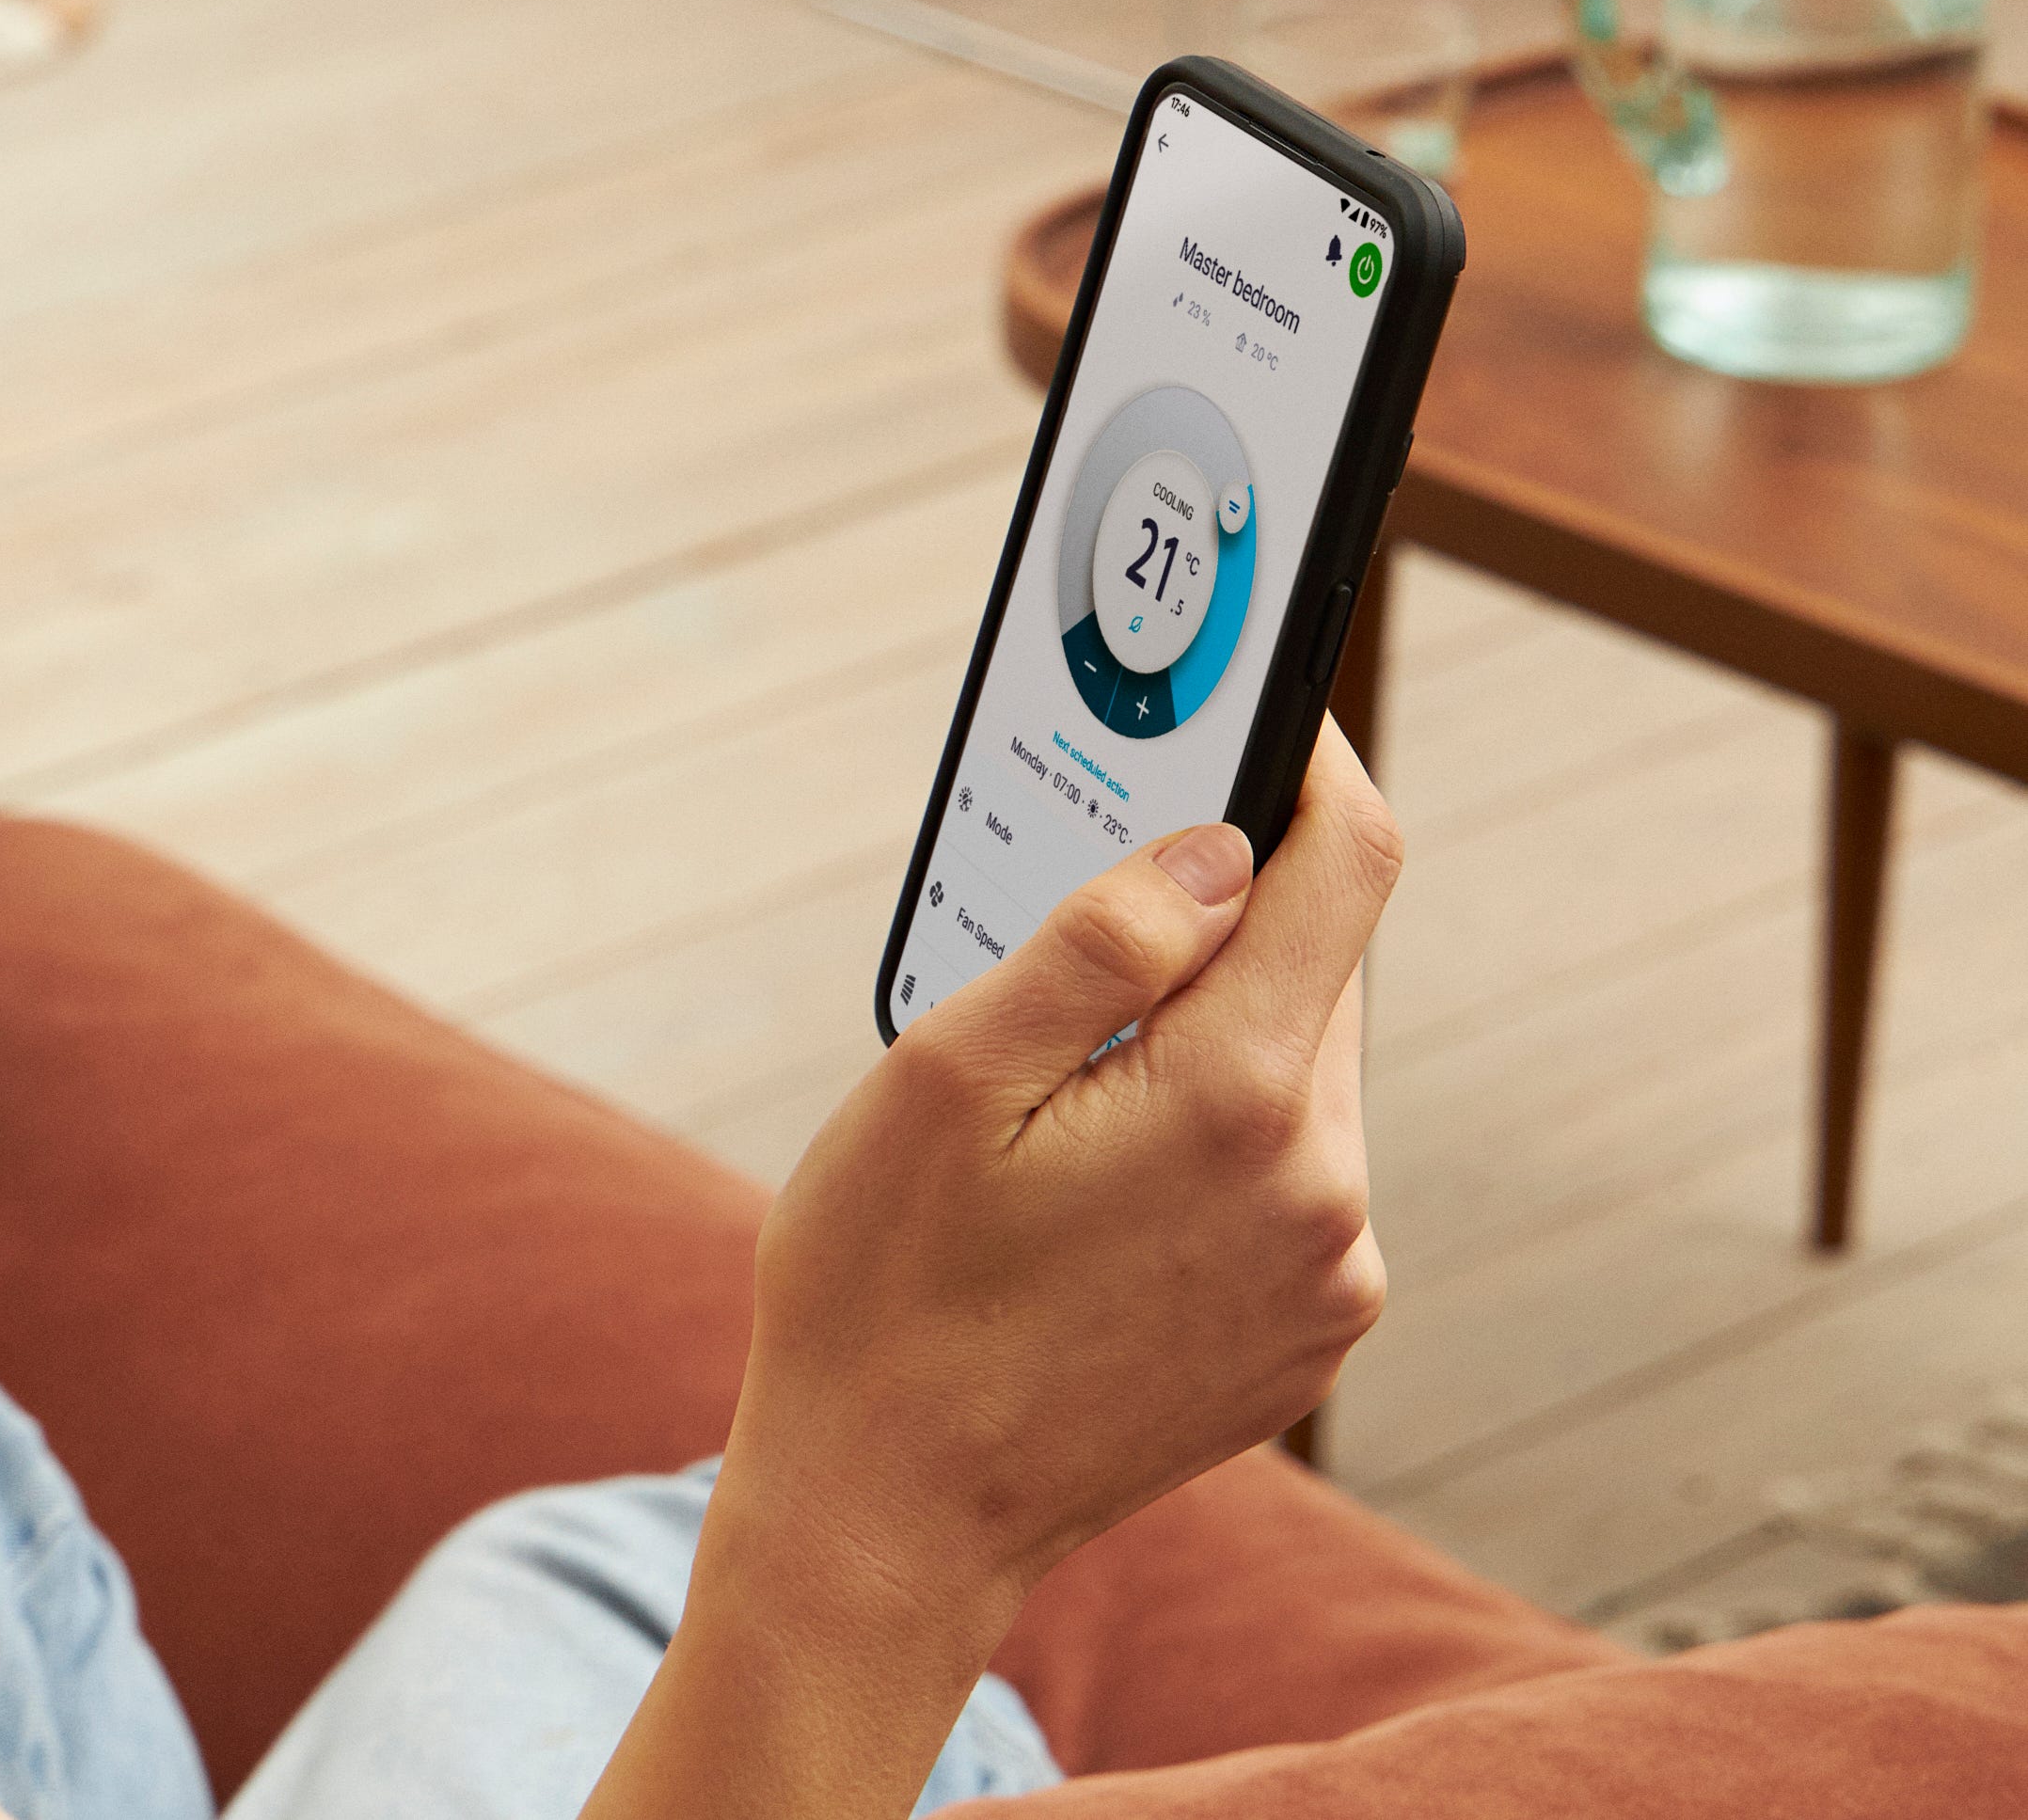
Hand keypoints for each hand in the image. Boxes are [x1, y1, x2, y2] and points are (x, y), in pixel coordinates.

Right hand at [732, 719, 1395, 1621]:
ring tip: (1051, 1092)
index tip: (1257, 702)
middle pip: (1314, 968)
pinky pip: (1288, 1178)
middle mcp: (1322, 1187)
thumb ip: (1095, 941)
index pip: (1345, 862)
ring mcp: (1330, 1274)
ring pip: (1296, 1075)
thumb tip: (1219, 843)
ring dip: (1204, 1041)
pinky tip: (1086, 1189)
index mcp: (1234, 1100)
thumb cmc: (879, 1295)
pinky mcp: (1311, 1335)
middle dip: (1215, 918)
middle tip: (1076, 907)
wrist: (891, 1522)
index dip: (1305, 759)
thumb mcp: (940, 1078)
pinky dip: (1210, 1142)